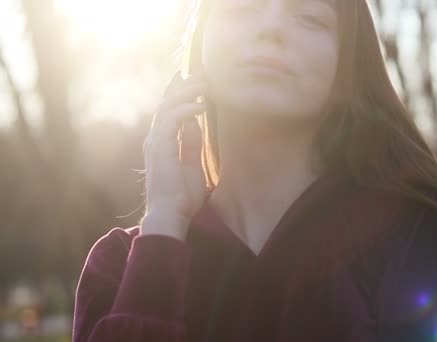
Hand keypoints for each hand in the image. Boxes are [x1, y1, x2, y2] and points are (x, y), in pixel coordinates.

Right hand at [141, 71, 208, 239]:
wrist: (171, 214)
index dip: (178, 92)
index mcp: (162, 143)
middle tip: (201, 72)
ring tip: (206, 84)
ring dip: (187, 92)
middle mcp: (155, 139)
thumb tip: (195, 123)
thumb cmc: (182, 196)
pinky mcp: (160, 147)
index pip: (168, 110)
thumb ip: (191, 144)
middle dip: (183, 85)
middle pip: (166, 102)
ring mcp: (155, 142)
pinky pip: (172, 119)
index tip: (192, 77)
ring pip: (168, 106)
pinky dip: (187, 109)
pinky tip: (202, 105)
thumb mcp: (192, 165)